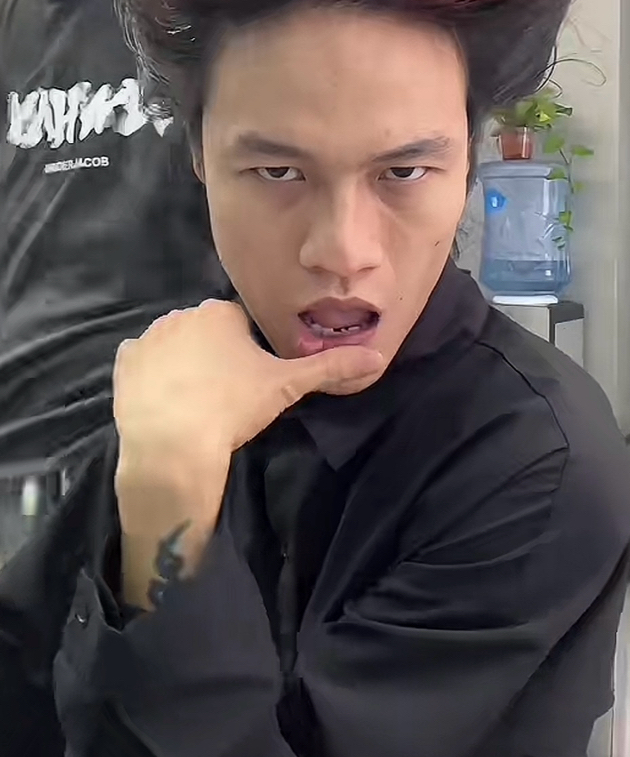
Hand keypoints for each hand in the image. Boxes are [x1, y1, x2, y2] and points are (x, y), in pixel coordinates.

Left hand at [113, 300, 383, 606]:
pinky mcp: (124, 363)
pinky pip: (143, 363)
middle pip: (207, 332)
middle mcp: (181, 315)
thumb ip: (329, 368)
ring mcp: (148, 338)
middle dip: (216, 355)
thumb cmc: (234, 407)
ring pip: (175, 346)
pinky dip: (153, 377)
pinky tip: (167, 401)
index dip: (250, 353)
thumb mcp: (286, 387)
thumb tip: (377, 357)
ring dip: (185, 365)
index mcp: (221, 312)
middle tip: (227, 394)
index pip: (242, 325)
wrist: (175, 444)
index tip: (252, 381)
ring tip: (197, 402)